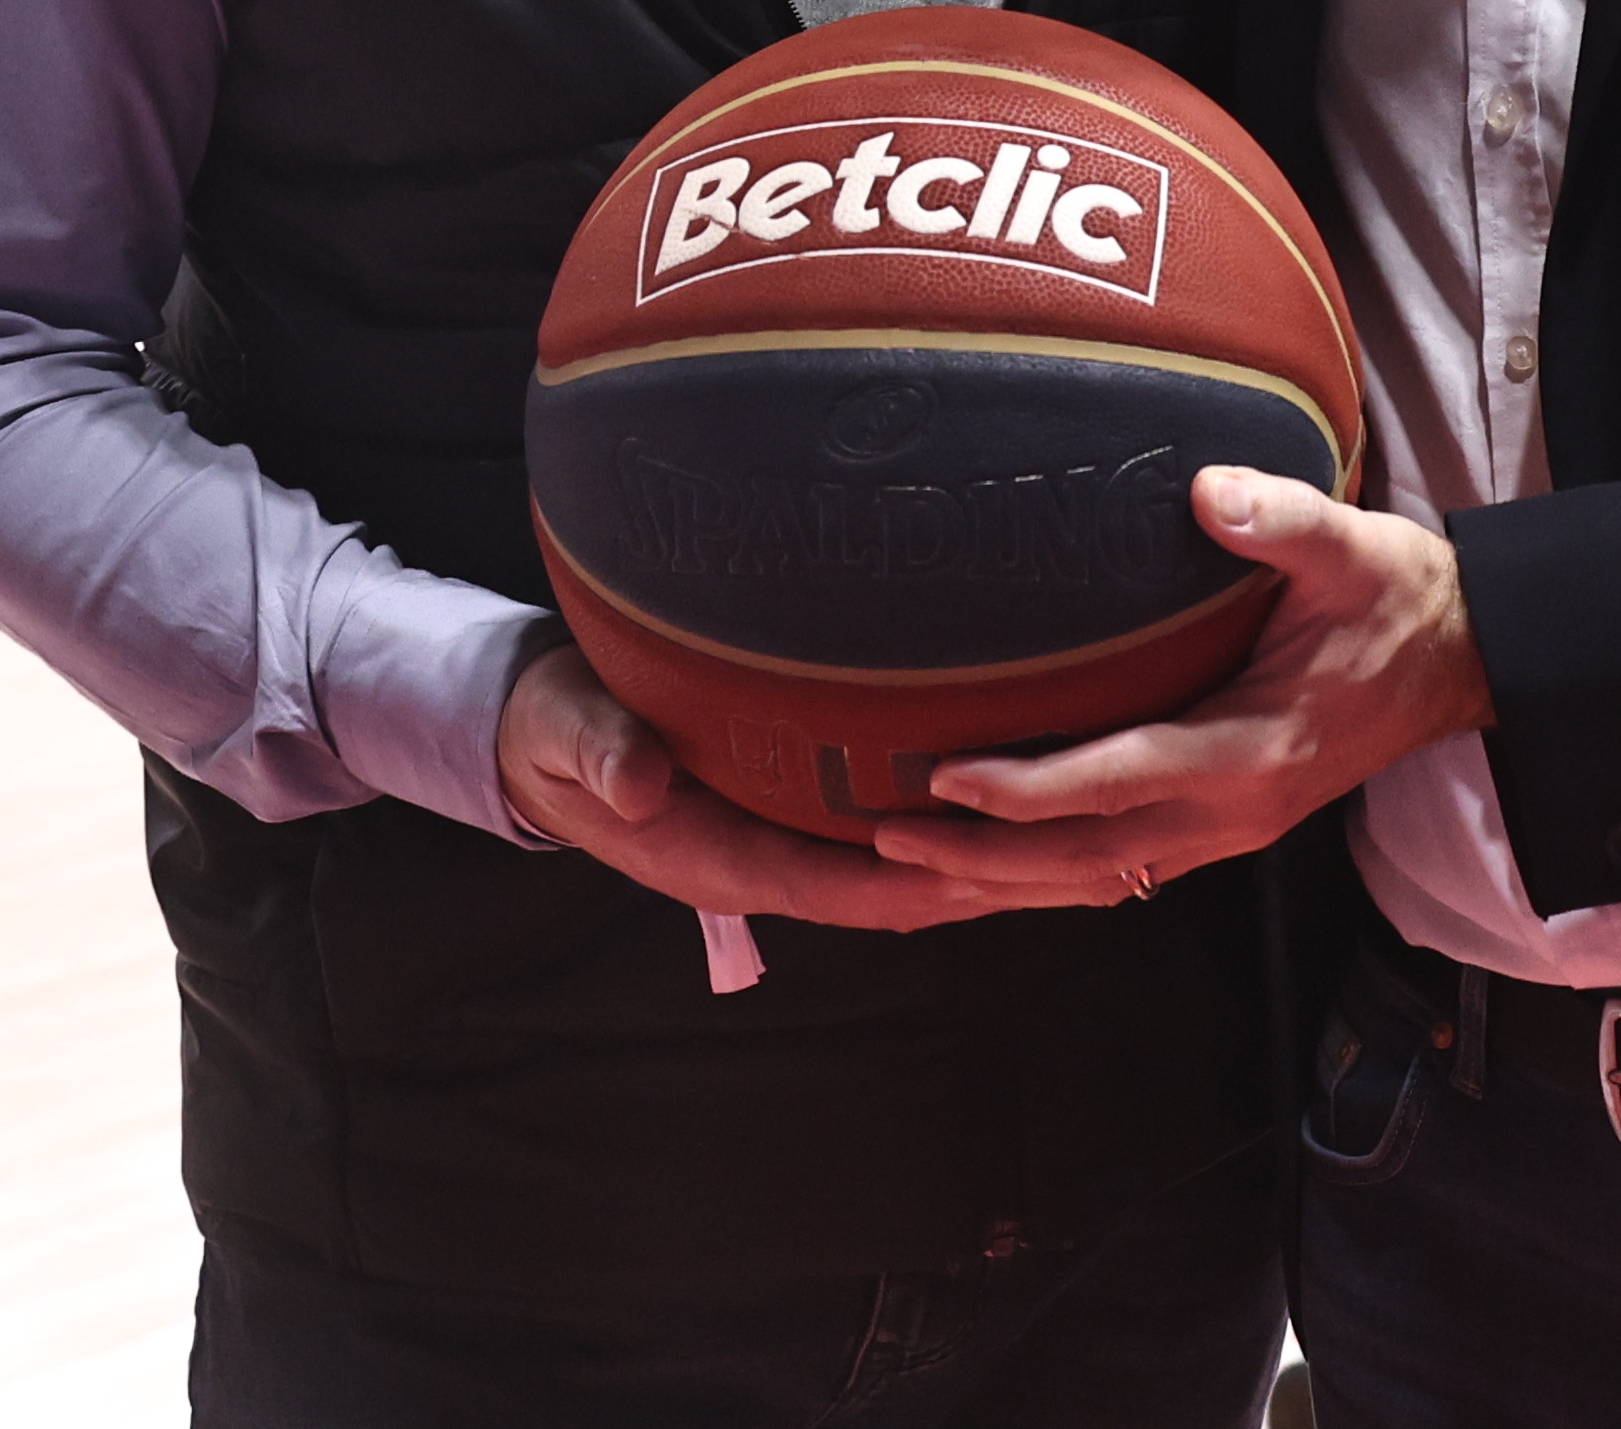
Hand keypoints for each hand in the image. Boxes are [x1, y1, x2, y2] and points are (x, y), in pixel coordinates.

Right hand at [494, 643, 1028, 932]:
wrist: (540, 732)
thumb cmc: (554, 727)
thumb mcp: (567, 732)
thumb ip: (603, 755)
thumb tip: (641, 786)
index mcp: (719, 859)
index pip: (834, 886)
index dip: (911, 882)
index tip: (985, 870)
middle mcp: (765, 861)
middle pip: (891, 893)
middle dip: (977, 884)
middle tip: (1073, 863)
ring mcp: (783, 842)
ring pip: (900, 870)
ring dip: (982, 865)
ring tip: (1080, 844)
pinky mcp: (795, 811)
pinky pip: (884, 832)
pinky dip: (950, 828)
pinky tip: (1016, 801)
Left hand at [873, 472, 1489, 904]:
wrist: (1460, 660)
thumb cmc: (1396, 600)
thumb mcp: (1350, 550)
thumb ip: (1281, 520)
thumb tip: (1208, 489)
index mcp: (1250, 753)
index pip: (1115, 782)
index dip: (1025, 789)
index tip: (944, 775)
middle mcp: (1231, 813)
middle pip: (1085, 859)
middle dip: (982, 856)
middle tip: (884, 842)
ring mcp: (1226, 831)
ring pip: (1095, 878)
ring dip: (1003, 878)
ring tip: (907, 867)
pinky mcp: (1221, 827)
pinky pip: (1118, 869)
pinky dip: (1047, 874)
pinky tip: (989, 864)